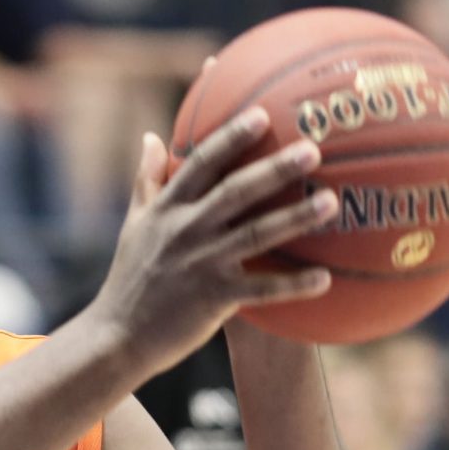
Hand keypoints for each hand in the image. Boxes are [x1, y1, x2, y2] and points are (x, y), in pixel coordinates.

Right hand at [81, 107, 336, 381]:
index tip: (259, 114)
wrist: (117, 336)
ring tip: (331, 203)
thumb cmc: (130, 277)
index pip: (200, 163)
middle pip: (236, 191)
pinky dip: (293, 285)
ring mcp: (201, 263)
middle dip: (274, 169)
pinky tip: (325, 279)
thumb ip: (146, 178)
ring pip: (255, 234)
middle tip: (311, 149)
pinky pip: (262, 290)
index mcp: (167, 208)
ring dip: (295, 218)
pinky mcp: (214, 298)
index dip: (230, 137)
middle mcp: (186, 230)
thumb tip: (150, 136)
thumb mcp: (134, 222)